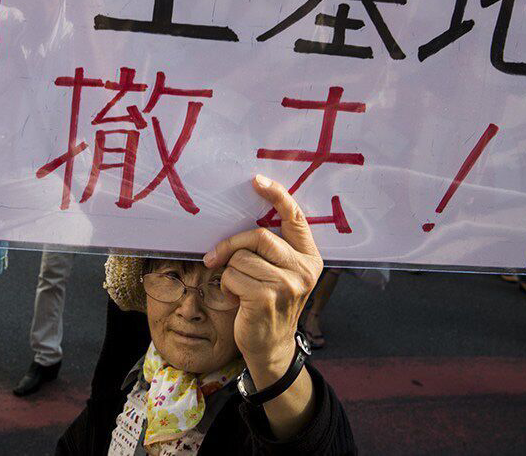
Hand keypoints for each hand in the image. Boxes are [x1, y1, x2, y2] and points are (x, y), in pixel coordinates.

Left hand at [205, 175, 322, 377]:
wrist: (271, 346)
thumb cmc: (270, 304)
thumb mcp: (281, 274)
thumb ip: (273, 249)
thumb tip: (243, 221)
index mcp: (309, 257)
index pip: (295, 218)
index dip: (277, 195)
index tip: (257, 180)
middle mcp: (303, 269)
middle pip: (258, 236)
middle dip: (232, 245)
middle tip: (216, 256)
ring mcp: (287, 284)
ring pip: (241, 258)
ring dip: (230, 272)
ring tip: (239, 288)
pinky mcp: (267, 298)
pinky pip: (232, 276)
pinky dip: (226, 286)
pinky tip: (237, 299)